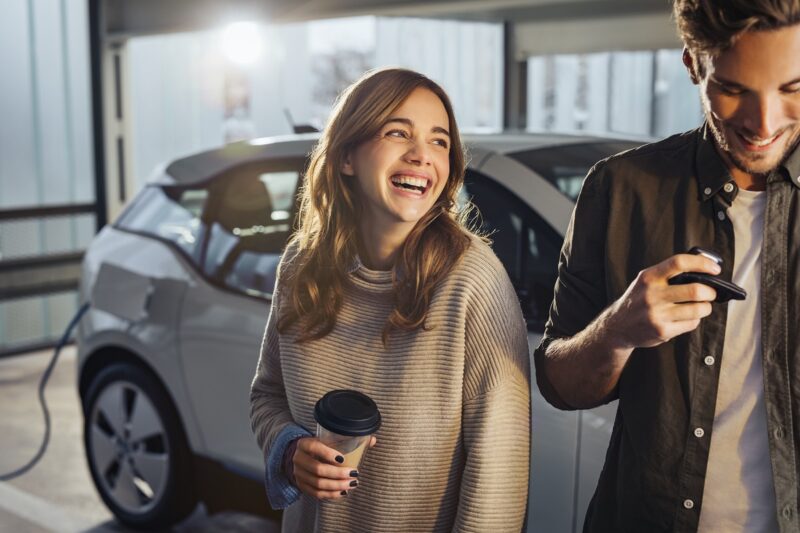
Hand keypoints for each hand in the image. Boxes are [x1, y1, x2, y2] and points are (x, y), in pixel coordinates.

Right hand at [291, 436, 376, 499]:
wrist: (302, 456)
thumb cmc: (319, 446)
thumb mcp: (328, 440)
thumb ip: (348, 440)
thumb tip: (372, 440)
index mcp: (304, 444)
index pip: (314, 447)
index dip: (328, 453)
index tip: (343, 459)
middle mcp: (298, 459)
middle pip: (318, 469)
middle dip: (338, 474)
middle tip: (354, 474)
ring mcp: (298, 474)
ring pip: (318, 483)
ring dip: (337, 486)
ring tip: (352, 484)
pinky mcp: (302, 486)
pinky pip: (316, 494)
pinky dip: (331, 494)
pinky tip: (342, 492)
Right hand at [604, 253, 719, 349]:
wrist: (617, 326)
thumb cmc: (637, 300)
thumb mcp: (646, 281)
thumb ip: (668, 274)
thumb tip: (704, 268)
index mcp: (649, 277)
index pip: (679, 263)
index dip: (702, 264)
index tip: (715, 269)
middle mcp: (652, 294)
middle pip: (695, 290)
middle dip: (710, 292)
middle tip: (711, 293)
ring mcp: (657, 314)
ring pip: (698, 309)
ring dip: (705, 307)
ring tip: (701, 306)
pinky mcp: (662, 331)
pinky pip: (691, 324)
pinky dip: (694, 320)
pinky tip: (686, 318)